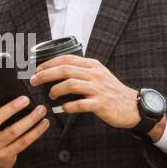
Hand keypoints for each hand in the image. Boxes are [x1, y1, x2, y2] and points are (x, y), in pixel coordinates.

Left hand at [29, 55, 145, 130]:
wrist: (132, 106)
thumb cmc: (112, 92)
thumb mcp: (98, 75)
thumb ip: (82, 71)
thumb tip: (58, 72)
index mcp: (93, 65)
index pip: (67, 59)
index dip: (49, 63)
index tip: (37, 69)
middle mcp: (95, 74)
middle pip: (65, 70)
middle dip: (46, 74)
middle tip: (34, 80)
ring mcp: (98, 89)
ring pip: (71, 84)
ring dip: (55, 90)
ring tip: (50, 95)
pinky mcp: (101, 103)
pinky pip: (80, 104)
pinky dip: (68, 106)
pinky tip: (63, 109)